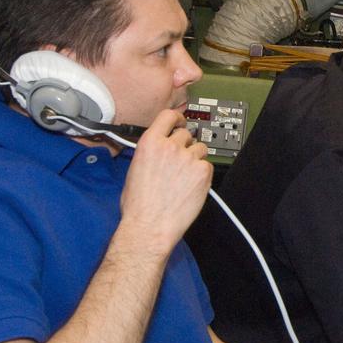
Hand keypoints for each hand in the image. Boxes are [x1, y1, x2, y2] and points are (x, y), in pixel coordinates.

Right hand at [118, 108, 211, 251]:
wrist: (150, 226)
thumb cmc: (138, 206)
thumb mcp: (134, 169)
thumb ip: (150, 153)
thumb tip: (159, 150)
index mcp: (150, 143)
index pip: (168, 116)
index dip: (177, 118)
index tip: (180, 122)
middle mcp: (170, 146)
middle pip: (186, 134)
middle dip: (185, 145)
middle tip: (181, 161)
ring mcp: (188, 158)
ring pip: (200, 148)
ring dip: (195, 159)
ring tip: (186, 177)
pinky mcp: (202, 172)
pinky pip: (208, 165)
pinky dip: (202, 173)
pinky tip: (192, 185)